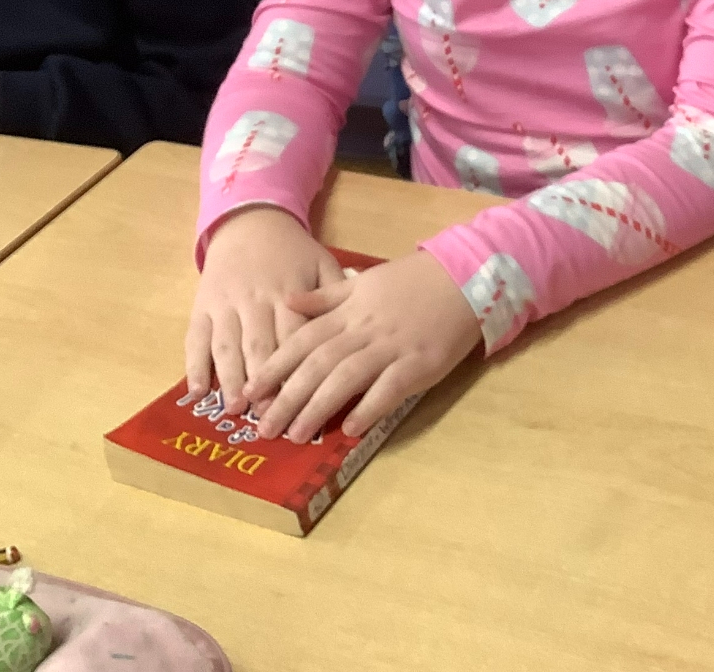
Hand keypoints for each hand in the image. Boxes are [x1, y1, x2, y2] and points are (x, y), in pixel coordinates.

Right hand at [185, 207, 344, 413]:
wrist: (250, 222)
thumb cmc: (292, 252)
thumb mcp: (321, 264)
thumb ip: (335, 296)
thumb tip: (354, 330)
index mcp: (288, 294)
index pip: (295, 339)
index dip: (298, 371)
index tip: (302, 403)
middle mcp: (255, 301)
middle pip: (259, 348)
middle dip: (264, 385)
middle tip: (268, 419)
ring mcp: (225, 304)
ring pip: (226, 346)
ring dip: (230, 380)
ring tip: (236, 409)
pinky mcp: (202, 305)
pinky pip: (195, 337)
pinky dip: (193, 365)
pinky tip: (197, 392)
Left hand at [246, 251, 480, 442]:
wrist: (463, 276)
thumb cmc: (411, 282)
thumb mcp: (364, 281)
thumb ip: (325, 296)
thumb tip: (287, 302)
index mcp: (349, 310)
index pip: (302, 340)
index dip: (274, 367)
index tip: (250, 392)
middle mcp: (364, 329)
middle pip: (317, 365)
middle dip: (287, 398)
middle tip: (263, 429)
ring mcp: (391, 347)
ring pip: (346, 378)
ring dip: (318, 407)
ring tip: (297, 435)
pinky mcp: (419, 363)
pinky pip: (389, 388)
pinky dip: (368, 408)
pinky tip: (350, 428)